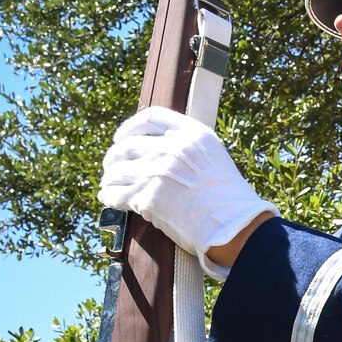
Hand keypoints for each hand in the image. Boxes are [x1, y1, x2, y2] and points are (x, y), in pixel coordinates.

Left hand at [100, 106, 275, 277]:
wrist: (233, 224)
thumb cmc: (228, 197)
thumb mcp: (214, 157)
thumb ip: (189, 147)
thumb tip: (160, 148)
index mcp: (191, 134)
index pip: (151, 117)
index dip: (131, 126)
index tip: (122, 137)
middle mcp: (170, 148)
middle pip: (128, 145)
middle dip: (115, 155)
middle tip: (112, 164)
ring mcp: (156, 172)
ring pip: (118, 170)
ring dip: (110, 177)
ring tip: (109, 183)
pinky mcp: (145, 197)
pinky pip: (116, 194)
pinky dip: (109, 196)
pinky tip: (108, 198)